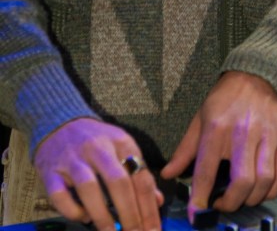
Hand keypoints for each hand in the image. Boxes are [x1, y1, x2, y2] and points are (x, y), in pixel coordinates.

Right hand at [34, 118, 162, 230]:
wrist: (60, 124)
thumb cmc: (97, 142)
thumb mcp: (122, 148)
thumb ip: (139, 173)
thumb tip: (158, 202)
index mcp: (121, 141)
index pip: (140, 177)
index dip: (148, 207)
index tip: (153, 230)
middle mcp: (98, 148)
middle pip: (118, 182)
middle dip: (129, 214)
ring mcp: (73, 159)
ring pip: (90, 188)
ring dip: (103, 216)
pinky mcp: (51, 171)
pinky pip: (60, 195)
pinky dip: (73, 210)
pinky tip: (84, 218)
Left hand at [161, 71, 276, 216]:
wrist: (256, 74)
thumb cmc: (225, 98)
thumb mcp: (200, 118)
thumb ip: (185, 150)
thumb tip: (168, 174)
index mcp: (217, 127)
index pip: (206, 171)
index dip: (199, 199)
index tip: (196, 214)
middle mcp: (243, 132)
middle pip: (241, 182)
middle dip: (230, 203)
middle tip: (222, 205)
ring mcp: (267, 134)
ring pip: (264, 180)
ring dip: (252, 199)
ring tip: (241, 199)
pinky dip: (273, 190)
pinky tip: (262, 191)